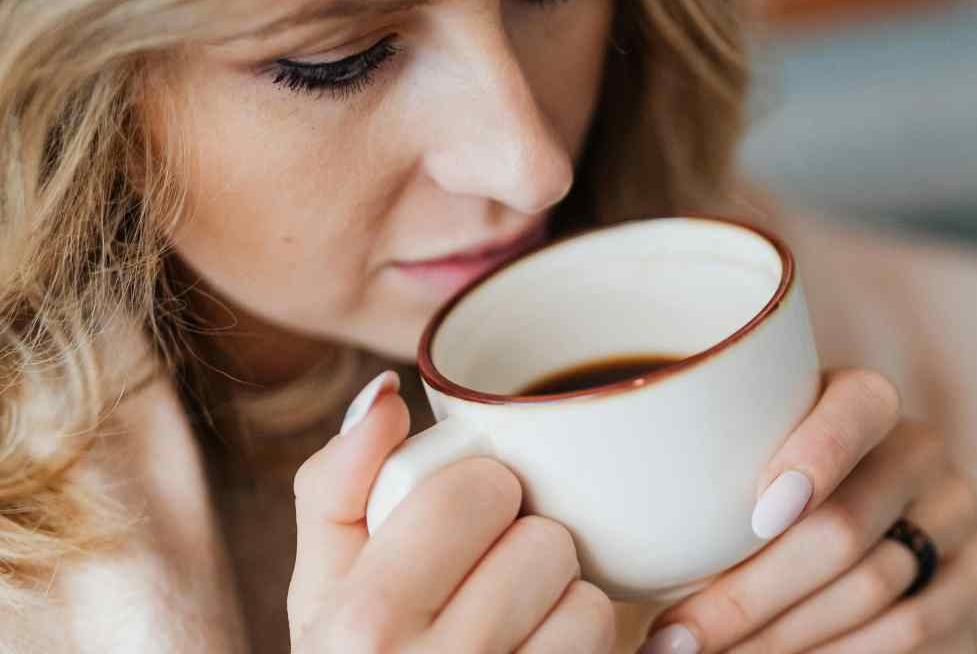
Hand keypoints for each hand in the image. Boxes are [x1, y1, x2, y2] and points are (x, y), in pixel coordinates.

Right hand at [287, 371, 615, 652]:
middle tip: (494, 578)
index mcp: (360, 625)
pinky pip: (610, 652)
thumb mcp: (320, 594)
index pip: (475, 490)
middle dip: (526, 548)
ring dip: (566, 605)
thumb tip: (387, 393)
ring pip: (591, 603)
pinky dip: (588, 652)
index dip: (483, 493)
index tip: (468, 519)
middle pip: (543, 543)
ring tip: (519, 627)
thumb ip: (335, 488)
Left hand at [642, 369, 976, 652]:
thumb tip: (619, 523)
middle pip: (842, 529)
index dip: (813, 456)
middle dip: (746, 597)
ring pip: (873, 592)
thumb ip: (712, 474)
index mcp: (866, 401)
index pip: (856, 408)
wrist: (890, 525)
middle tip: (673, 641)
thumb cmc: (781, 489)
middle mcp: (920, 449)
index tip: (755, 516)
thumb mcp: (755, 461)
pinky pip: (914, 632)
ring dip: (779, 642)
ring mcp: (958, 513)